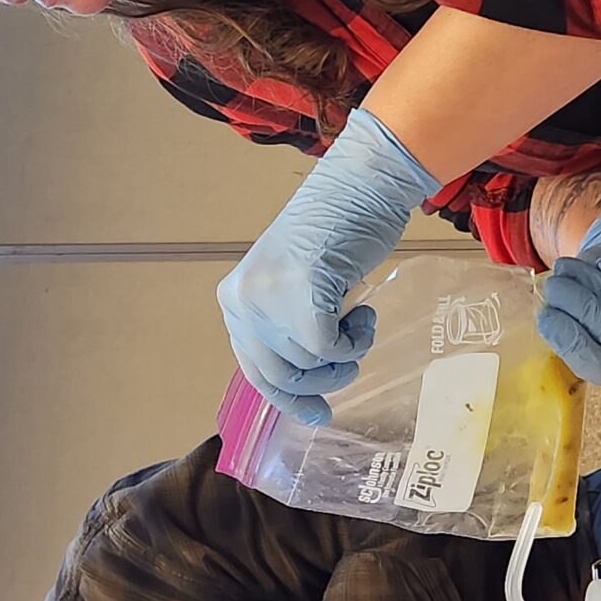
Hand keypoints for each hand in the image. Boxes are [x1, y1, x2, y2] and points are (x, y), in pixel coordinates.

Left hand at [221, 108, 441, 422]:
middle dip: (321, 380)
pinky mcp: (304, 297)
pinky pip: (332, 350)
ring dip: (345, 352)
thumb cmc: (337, 231)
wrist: (360, 187)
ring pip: (310, 364)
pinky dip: (356, 341)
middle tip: (350, 367)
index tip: (316, 413)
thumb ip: (284, 326)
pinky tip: (365, 315)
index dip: (287, 396)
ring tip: (359, 320)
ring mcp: (270, 299)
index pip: (253, 368)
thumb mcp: (293, 286)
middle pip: (280, 375)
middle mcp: (243, 301)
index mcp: (235, 298)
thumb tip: (298, 389)